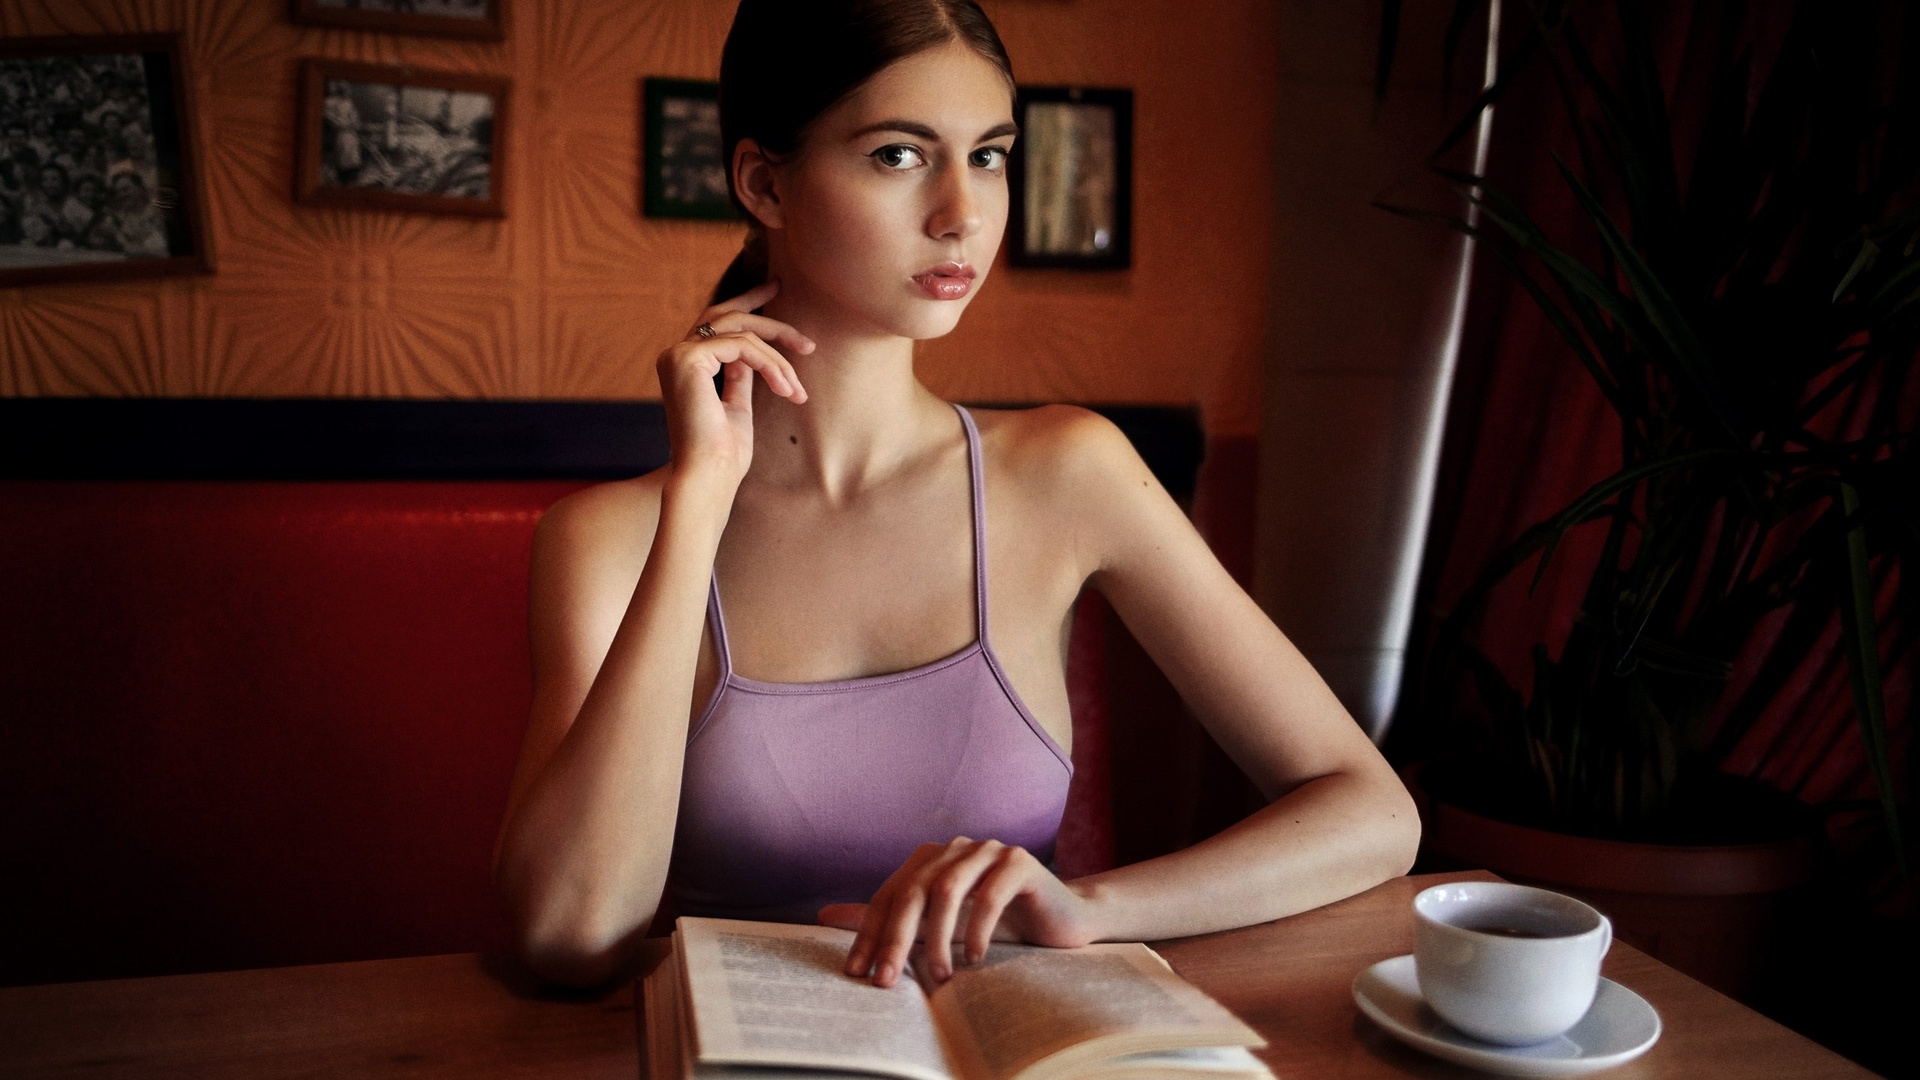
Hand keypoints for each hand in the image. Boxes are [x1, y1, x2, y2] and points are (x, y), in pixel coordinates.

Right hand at [657, 280, 811, 489]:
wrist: (709, 476)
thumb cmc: (724, 454)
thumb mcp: (737, 406)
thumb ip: (740, 377)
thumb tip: (754, 356)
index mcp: (685, 365)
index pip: (717, 323)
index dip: (748, 304)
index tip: (776, 290)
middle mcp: (676, 355)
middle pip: (726, 315)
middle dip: (765, 311)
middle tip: (800, 326)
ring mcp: (679, 355)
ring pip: (741, 332)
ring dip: (778, 357)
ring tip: (797, 387)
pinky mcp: (688, 359)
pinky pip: (742, 347)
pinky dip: (770, 364)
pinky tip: (785, 388)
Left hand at [819, 838, 1100, 987]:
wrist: (1061, 918)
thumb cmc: (996, 922)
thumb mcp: (938, 924)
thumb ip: (889, 917)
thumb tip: (826, 917)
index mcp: (931, 858)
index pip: (890, 895)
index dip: (870, 933)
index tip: (857, 972)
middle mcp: (956, 848)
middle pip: (914, 891)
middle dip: (895, 938)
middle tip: (886, 980)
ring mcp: (989, 850)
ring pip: (949, 889)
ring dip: (938, 937)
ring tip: (937, 976)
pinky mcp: (1020, 862)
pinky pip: (991, 894)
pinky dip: (978, 928)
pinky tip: (974, 958)